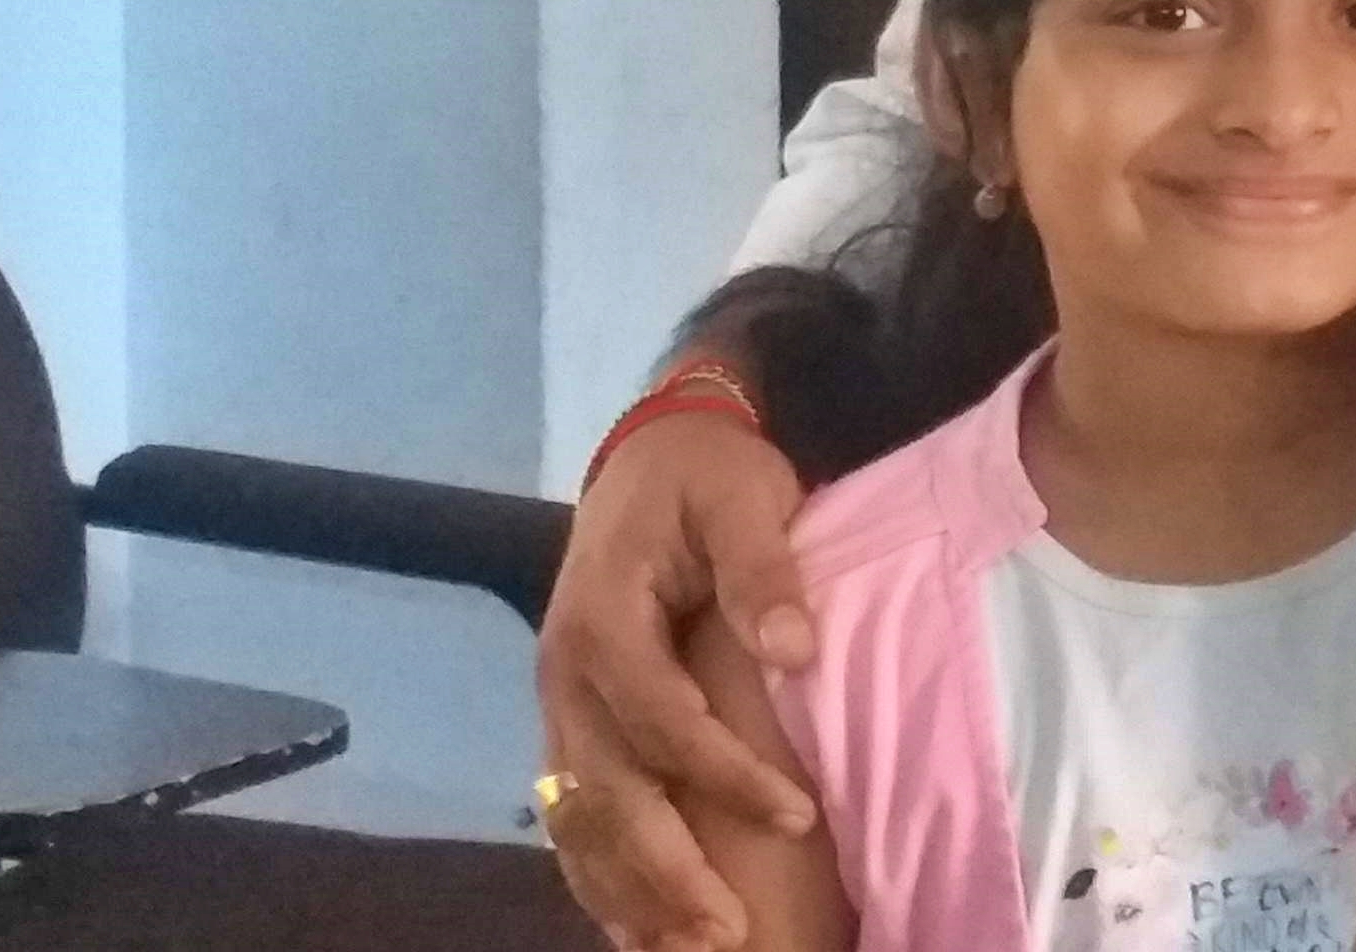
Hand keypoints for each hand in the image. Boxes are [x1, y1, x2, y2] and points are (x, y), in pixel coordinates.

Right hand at [537, 407, 819, 951]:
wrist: (648, 453)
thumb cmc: (705, 476)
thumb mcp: (743, 495)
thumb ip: (764, 569)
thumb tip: (793, 651)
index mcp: (602, 622)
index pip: (661, 723)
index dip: (725, 777)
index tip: (797, 815)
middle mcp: (564, 677)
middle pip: (606, 794)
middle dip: (666, 871)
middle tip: (729, 932)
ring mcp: (559, 707)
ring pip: (579, 820)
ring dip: (629, 891)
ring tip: (688, 948)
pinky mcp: (570, 724)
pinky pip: (572, 815)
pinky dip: (599, 875)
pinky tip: (636, 926)